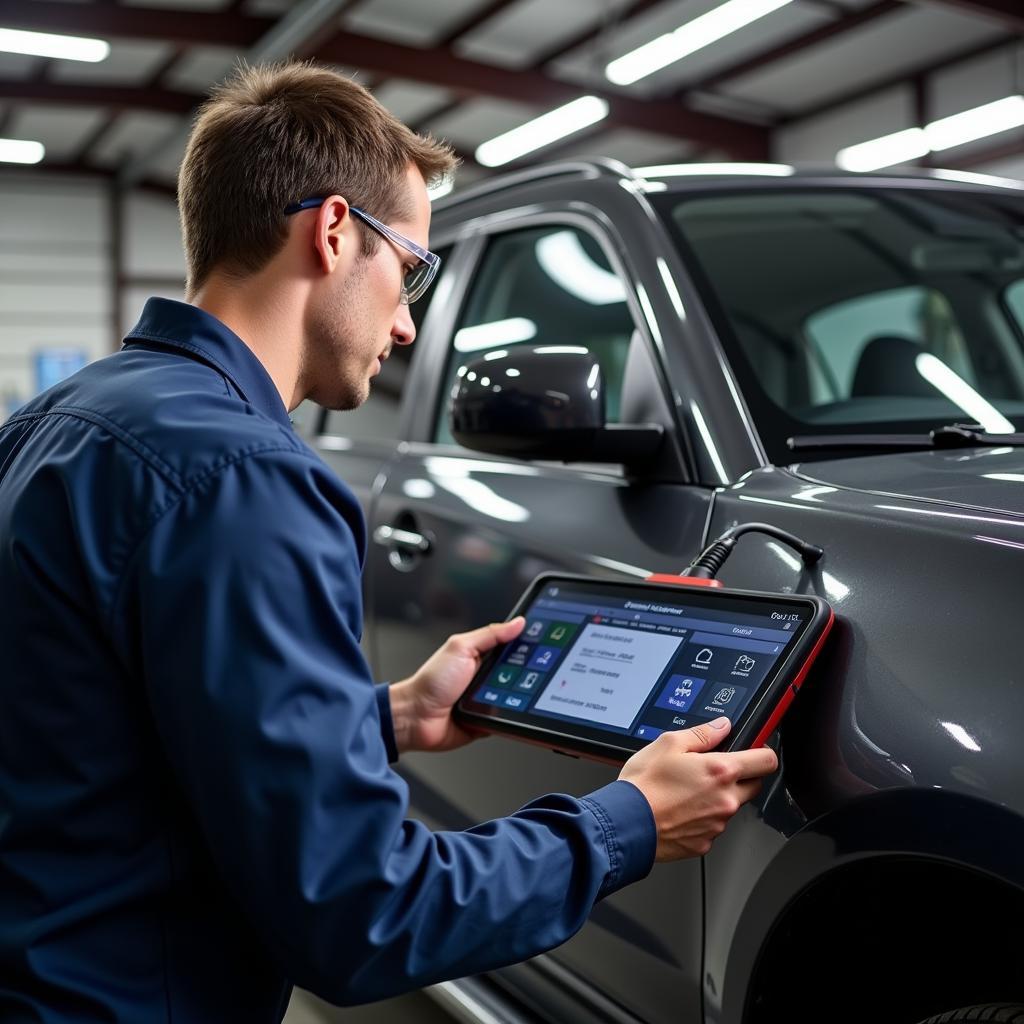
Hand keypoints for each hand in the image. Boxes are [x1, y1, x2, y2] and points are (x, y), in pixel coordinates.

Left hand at [387, 617, 525, 754]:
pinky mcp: (488, 721)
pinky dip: (511, 717)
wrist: (416, 718)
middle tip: (538, 671)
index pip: (512, 647)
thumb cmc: (431, 682)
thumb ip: (490, 634)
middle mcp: (486, 677)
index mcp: (481, 656)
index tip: (544, 642)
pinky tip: (511, 712)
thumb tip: (517, 623)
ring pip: (517, 698)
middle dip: (528, 674)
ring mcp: (488, 700)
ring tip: (521, 693)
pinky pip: (508, 719)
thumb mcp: (461, 648)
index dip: (527, 644)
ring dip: (519, 697)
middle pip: (518, 673)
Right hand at [618, 718, 777, 861]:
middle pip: (754, 785)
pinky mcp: (705, 843)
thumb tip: (721, 726)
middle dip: (741, 775)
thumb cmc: (643, 786)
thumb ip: (702, 733)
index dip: (762, 751)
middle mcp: (725, 800)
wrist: (626, 824)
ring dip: (718, 797)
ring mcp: (717, 824)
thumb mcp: (668, 743)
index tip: (755, 749)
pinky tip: (680, 809)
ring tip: (687, 790)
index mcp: (721, 771)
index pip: (766, 761)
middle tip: (714, 769)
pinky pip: (713, 826)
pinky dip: (702, 817)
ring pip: (731, 806)